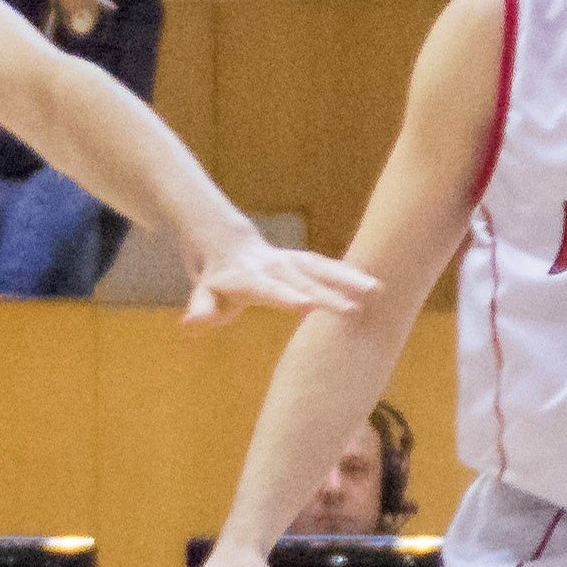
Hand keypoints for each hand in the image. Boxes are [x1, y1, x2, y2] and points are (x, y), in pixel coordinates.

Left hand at [182, 235, 372, 327]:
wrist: (227, 243)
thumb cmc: (216, 281)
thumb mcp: (203, 295)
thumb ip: (201, 309)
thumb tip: (191, 323)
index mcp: (248, 277)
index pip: (269, 288)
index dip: (287, 296)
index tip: (308, 306)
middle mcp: (273, 266)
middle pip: (303, 280)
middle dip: (328, 294)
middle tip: (353, 310)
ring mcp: (291, 261)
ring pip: (321, 267)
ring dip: (348, 278)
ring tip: (375, 290)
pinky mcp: (304, 260)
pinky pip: (329, 266)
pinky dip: (350, 273)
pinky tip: (375, 284)